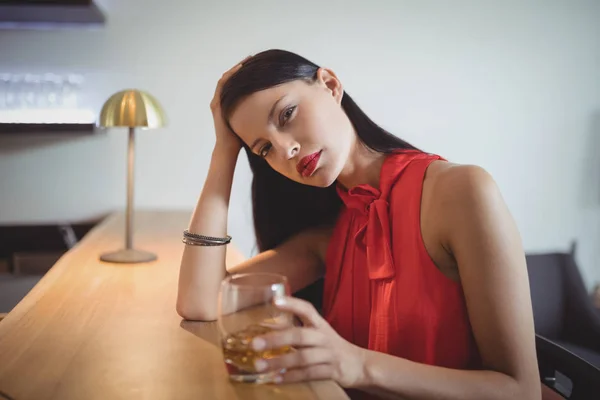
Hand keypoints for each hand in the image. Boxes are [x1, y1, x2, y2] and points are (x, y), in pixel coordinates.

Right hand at [210, 56, 251, 151]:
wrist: (229, 149)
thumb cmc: (241, 138)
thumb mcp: (252, 120)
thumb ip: (258, 111)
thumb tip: (276, 106)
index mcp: (230, 103)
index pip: (237, 83)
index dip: (245, 74)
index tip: (257, 66)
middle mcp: (222, 101)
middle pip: (231, 78)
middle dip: (241, 68)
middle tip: (252, 59)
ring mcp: (218, 102)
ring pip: (226, 79)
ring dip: (236, 69)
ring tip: (247, 61)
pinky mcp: (217, 105)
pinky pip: (222, 86)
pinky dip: (230, 77)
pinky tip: (239, 70)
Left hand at [251, 296, 366, 387]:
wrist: (360, 364)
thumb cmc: (332, 347)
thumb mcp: (318, 334)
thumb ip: (297, 330)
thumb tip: (267, 329)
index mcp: (320, 325)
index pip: (307, 309)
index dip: (292, 304)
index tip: (274, 301)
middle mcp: (324, 337)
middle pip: (299, 335)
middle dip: (276, 339)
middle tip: (255, 343)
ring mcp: (328, 355)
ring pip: (302, 357)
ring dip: (279, 362)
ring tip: (259, 365)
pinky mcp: (332, 372)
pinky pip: (309, 374)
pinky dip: (292, 377)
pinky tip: (276, 378)